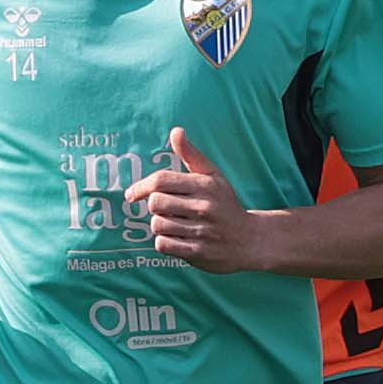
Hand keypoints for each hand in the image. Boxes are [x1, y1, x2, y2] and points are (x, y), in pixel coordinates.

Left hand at [126, 127, 266, 269]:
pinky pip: (163, 244)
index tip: (132, 194)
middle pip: (155, 203)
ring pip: (157, 225)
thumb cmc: (225, 204)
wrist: (250, 240)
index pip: (161, 180)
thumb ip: (191, 155)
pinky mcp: (198, 252)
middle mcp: (203, 207)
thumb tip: (176, 131)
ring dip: (160, 225)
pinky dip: (165, 242)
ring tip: (176, 225)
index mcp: (204, 185)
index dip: (140, 186)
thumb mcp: (213, 176)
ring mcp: (201, 230)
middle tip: (166, 210)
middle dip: (155, 207)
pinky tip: (177, 239)